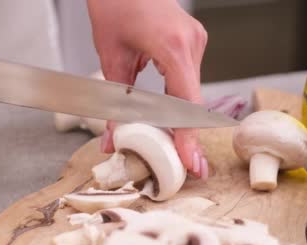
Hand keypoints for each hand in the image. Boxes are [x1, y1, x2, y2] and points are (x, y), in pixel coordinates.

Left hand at [87, 0, 208, 178]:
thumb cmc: (114, 5)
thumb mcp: (111, 57)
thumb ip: (113, 103)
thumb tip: (112, 141)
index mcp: (173, 47)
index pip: (186, 103)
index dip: (188, 137)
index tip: (192, 162)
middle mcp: (192, 44)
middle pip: (191, 101)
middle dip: (187, 135)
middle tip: (189, 166)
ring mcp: (195, 41)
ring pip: (191, 91)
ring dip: (182, 119)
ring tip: (179, 149)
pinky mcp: (192, 41)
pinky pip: (188, 79)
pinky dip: (179, 100)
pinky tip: (172, 120)